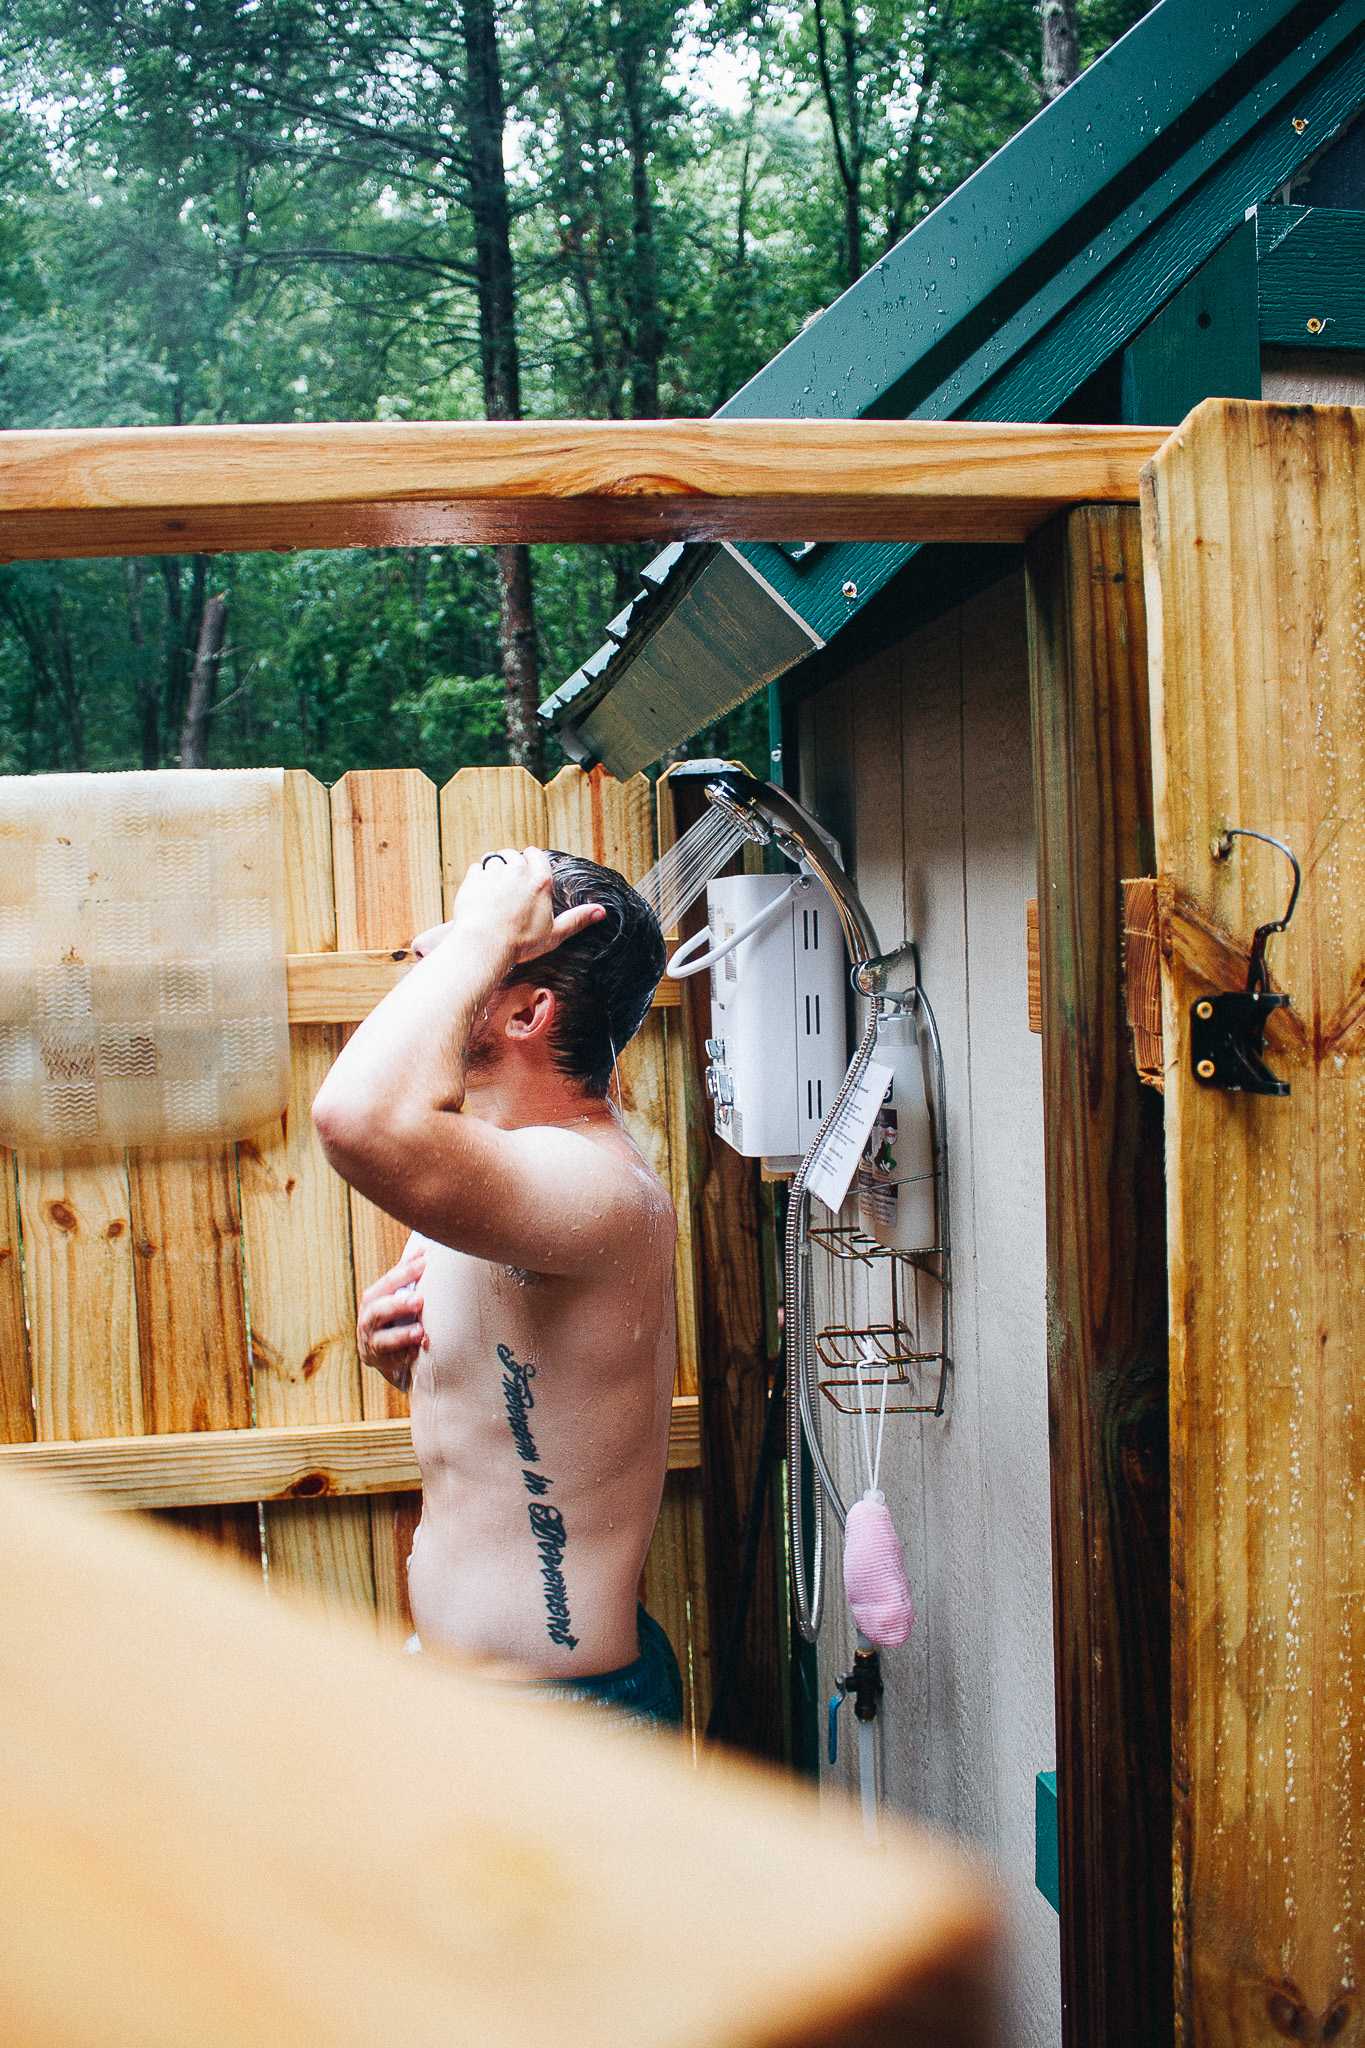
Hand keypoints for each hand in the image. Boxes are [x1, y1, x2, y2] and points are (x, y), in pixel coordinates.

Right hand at [357, 1248, 428, 1390]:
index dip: (405, 1272)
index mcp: (373, 1298)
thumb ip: (409, 1276)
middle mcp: (368, 1320)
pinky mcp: (383, 1364)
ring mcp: (373, 1344)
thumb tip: (429, 1245)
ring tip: (420, 1332)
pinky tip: (419, 1352)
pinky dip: (406, 1357)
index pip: (387, 1282)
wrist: (388, 1355)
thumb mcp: (399, 1295)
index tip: (426, 1261)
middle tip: (419, 1300)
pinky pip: (393, 1363)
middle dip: (397, 1304)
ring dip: (401, 1335)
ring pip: (382, 1340)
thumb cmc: (398, 1316)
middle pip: (377, 1310)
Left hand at [449, 847, 604, 965]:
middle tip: (511, 884)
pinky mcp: (473, 879)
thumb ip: (577, 919)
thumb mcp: (554, 933)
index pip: (536, 854)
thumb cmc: (520, 942)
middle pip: (514, 855)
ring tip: (495, 890)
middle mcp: (517, 871)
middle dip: (512, 864)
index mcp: (539, 881)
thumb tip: (602, 912)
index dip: (531, 860)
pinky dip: (477, 877)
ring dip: (494, 870)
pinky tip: (480, 893)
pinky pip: (476, 868)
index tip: (528, 868)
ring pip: (494, 859)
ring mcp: (494, 873)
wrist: (485, 944)